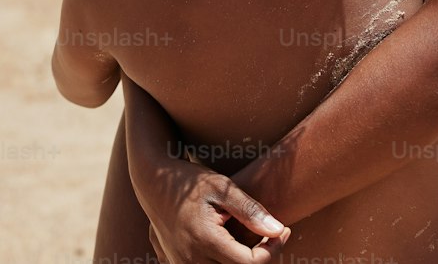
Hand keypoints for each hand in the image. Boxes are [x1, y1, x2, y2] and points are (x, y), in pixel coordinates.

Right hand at [137, 157, 288, 263]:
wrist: (154, 183)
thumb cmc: (190, 181)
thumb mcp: (222, 188)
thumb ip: (250, 210)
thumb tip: (278, 230)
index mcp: (206, 240)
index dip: (273, 251)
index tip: (284, 230)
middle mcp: (193, 261)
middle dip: (262, 258)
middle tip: (273, 235)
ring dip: (244, 262)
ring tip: (255, 240)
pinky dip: (227, 263)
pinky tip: (234, 245)